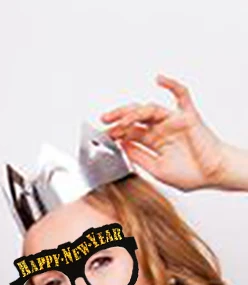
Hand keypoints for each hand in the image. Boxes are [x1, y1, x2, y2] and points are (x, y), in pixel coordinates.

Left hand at [101, 74, 227, 190]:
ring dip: (134, 112)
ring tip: (122, 119)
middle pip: (135, 118)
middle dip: (118, 118)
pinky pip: (181, 95)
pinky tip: (159, 79)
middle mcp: (161, 129)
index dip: (116, 133)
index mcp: (153, 142)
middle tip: (104, 120)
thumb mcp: (156, 169)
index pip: (130, 133)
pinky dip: (171, 85)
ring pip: (149, 110)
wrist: (212, 174)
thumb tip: (122, 146)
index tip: (102, 136)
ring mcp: (173, 121)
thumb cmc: (190, 174)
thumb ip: (139, 157)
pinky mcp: (187, 116)